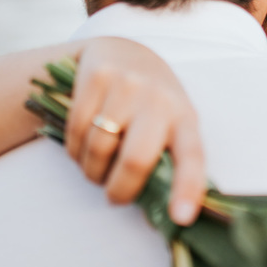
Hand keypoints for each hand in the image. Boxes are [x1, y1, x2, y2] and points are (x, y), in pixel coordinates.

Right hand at [63, 38, 206, 224]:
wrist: (122, 48)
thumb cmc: (151, 101)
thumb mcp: (171, 122)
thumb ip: (167, 158)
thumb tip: (163, 214)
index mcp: (185, 117)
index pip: (192, 156)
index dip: (187, 189)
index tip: (181, 218)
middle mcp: (158, 99)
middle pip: (135, 160)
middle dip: (119, 190)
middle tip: (114, 197)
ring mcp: (126, 85)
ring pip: (98, 149)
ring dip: (92, 172)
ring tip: (96, 170)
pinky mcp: (96, 77)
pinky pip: (76, 132)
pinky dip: (75, 151)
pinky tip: (82, 147)